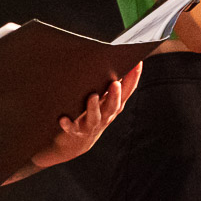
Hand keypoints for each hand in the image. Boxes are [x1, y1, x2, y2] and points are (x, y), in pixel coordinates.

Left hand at [5, 62, 142, 181]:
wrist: (76, 143)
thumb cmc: (91, 114)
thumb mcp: (103, 100)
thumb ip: (109, 83)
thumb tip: (113, 57)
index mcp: (113, 106)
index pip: (127, 91)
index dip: (133, 78)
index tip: (137, 62)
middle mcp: (105, 116)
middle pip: (113, 106)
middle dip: (115, 95)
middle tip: (115, 83)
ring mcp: (90, 125)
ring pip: (95, 117)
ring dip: (94, 107)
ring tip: (92, 96)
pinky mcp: (75, 132)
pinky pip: (71, 129)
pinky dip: (68, 125)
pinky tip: (63, 119)